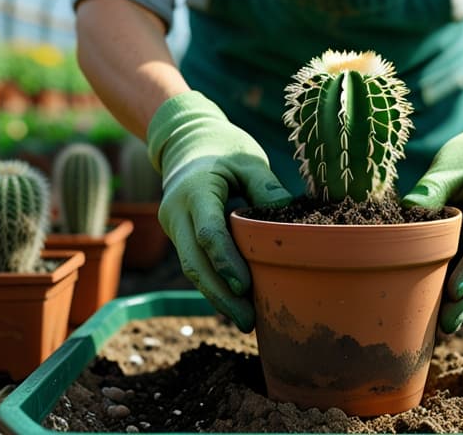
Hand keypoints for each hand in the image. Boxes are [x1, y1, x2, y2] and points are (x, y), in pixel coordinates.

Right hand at [147, 91, 291, 331]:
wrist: (185, 141)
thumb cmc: (223, 148)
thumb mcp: (247, 159)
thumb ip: (265, 186)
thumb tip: (288, 220)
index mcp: (194, 191)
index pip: (208, 232)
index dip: (226, 261)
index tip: (245, 287)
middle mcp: (176, 213)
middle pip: (195, 263)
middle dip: (221, 295)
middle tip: (248, 321)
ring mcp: (174, 228)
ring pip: (193, 269)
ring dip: (217, 296)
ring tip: (246, 321)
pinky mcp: (180, 237)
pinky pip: (196, 264)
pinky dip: (214, 284)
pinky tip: (236, 304)